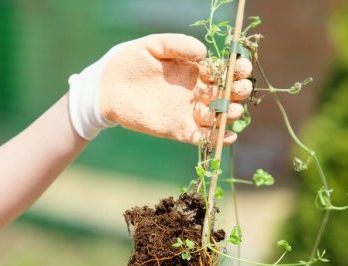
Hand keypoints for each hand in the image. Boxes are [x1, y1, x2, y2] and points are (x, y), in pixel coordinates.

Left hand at [67, 33, 252, 142]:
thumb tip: (204, 54)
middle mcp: (195, 91)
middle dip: (239, 91)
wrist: (106, 88)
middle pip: (228, 94)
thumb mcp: (152, 46)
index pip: (224, 70)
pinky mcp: (177, 129)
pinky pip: (202, 137)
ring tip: (228, 110)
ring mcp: (188, 112)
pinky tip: (227, 135)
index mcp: (194, 70)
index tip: (240, 66)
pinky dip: (216, 138)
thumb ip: (177, 45)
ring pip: (219, 116)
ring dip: (230, 114)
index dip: (237, 69)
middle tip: (237, 89)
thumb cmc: (127, 62)